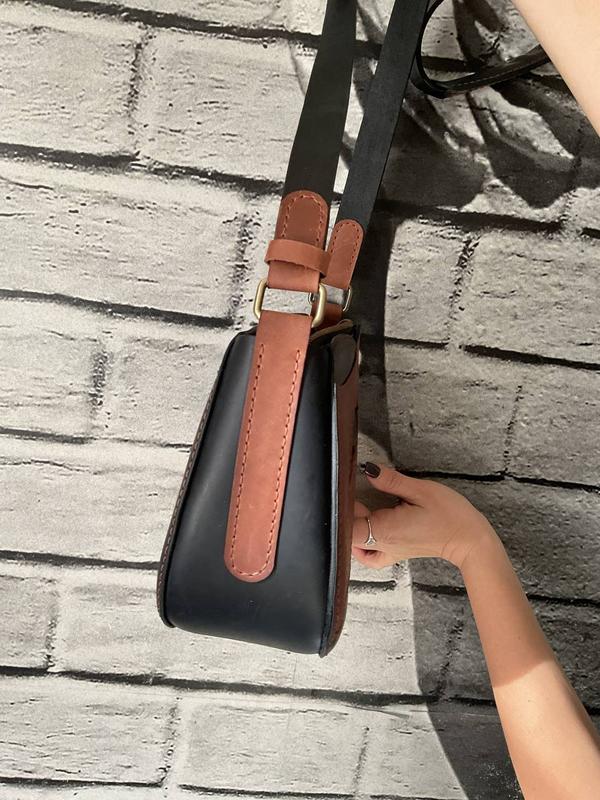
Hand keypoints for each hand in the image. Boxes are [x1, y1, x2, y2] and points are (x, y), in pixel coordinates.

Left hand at [352, 463, 499, 570]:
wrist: (469, 540)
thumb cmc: (450, 515)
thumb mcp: (421, 490)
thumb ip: (391, 481)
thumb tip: (368, 470)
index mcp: (386, 530)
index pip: (349, 527)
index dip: (342, 510)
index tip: (346, 493)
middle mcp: (384, 545)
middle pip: (349, 535)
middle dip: (347, 514)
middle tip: (355, 494)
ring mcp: (389, 552)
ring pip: (356, 546)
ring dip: (353, 528)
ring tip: (362, 509)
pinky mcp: (396, 553)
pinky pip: (370, 554)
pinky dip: (361, 545)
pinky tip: (366, 529)